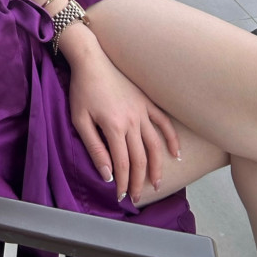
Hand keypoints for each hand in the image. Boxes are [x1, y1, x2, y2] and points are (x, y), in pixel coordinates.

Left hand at [64, 25, 179, 203]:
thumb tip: (107, 175)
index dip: (123, 183)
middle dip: (138, 181)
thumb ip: (94, 148)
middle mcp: (132, 121)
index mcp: (114, 127)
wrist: (92, 60)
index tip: (120, 196)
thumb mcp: (80, 120)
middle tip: (135, 197)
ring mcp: (142, 111)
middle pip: (140, 158)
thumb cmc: (82, 90)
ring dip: (158, 167)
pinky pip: (164, 123)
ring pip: (155, 145)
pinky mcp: (147, 102)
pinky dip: (171, 139)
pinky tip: (176, 154)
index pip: (122, 164)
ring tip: (157, 183)